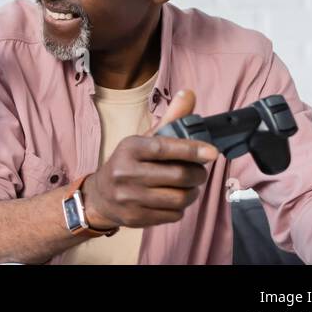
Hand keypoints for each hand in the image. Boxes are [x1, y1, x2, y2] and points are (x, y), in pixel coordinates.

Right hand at [82, 90, 218, 228]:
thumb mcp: (144, 139)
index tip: (212, 152)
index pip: (164, 148)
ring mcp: (129, 197)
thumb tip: (189, 94)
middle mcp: (126, 172)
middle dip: (198, 175)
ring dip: (191, 193)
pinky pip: (172, 215)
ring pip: (179, 198)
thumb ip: (170, 119)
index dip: (191, 150)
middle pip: (178, 176)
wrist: (100, 196)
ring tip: (189, 188)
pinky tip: (173, 200)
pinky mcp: (135, 217)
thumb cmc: (128, 163)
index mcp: (130, 148)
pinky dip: (179, 208)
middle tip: (199, 173)